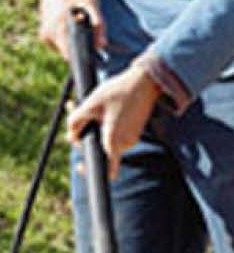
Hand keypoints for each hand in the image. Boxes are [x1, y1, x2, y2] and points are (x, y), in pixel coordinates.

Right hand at [36, 0, 106, 62]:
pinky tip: (72, 27)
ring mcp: (45, 33)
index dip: (85, 58)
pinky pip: (60, 45)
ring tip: (79, 27)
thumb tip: (101, 46)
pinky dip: (68, 40)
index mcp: (59, 24)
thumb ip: (99, 23)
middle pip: (69, 54)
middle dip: (81, 50)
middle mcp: (49, 31)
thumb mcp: (91, 1)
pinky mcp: (44, 34)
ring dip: (75, 44)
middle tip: (90, 36)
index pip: (72, 54)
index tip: (95, 57)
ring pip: (64, 50)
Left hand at [67, 64, 160, 179]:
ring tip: (83, 106)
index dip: (92, 170)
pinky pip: (115, 133)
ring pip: (106, 139)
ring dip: (93, 127)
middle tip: (74, 114)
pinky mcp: (133, 131)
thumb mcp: (90, 104)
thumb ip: (75, 122)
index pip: (105, 169)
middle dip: (85, 135)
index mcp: (114, 141)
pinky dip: (105, 124)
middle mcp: (125, 144)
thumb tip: (70, 137)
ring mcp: (131, 138)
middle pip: (101, 149)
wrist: (144, 82)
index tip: (81, 166)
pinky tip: (98, 107)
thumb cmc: (117, 92)